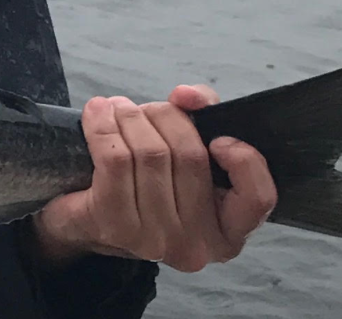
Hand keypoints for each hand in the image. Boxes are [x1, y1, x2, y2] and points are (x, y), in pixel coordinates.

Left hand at [33, 85, 277, 270]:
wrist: (83, 217)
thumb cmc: (143, 181)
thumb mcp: (182, 155)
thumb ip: (200, 118)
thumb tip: (189, 96)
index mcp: (227, 231)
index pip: (258, 197)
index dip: (244, 159)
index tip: (218, 137)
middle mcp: (196, 245)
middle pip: (190, 156)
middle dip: (163, 116)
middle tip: (141, 108)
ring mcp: (154, 240)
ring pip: (150, 153)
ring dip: (128, 116)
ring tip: (115, 108)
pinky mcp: (114, 225)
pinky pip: (115, 159)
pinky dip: (104, 126)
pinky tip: (97, 114)